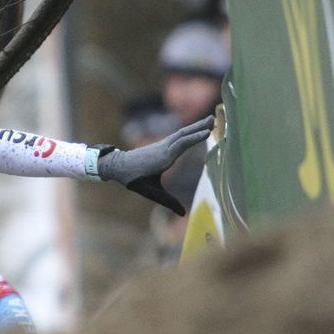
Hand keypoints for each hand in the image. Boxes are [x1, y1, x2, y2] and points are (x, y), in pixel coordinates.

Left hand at [96, 115, 213, 214]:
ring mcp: (163, 144)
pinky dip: (189, 131)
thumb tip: (183, 214)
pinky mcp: (162, 144)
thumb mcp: (152, 192)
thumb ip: (168, 202)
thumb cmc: (135, 180)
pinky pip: (178, 136)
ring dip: (196, 126)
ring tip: (210, 119)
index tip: (208, 132)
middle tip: (215, 118)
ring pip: (181, 133)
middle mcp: (164, 149)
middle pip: (183, 135)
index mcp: (162, 159)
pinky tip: (196, 129)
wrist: (119, 166)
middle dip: (199, 127)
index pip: (181, 145)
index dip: (194, 138)